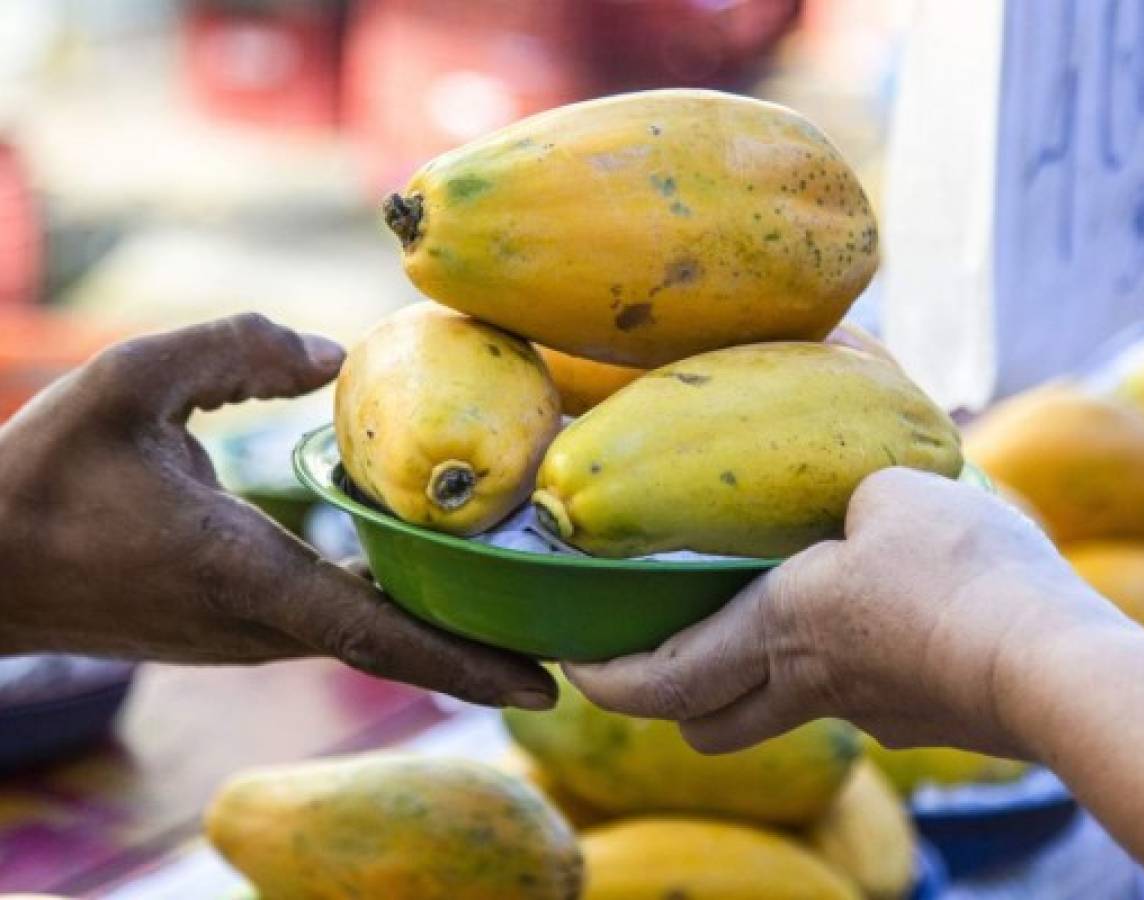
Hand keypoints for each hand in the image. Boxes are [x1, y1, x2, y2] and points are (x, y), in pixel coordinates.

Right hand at [0, 314, 554, 709]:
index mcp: (243, 575)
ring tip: (531, 606)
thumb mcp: (128, 380)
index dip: (467, 665)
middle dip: (486, 651)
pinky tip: (438, 580)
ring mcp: (247, 638)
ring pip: (370, 638)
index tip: (546, 687)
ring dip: (448, 631)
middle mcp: (259, 625)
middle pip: (397, 647)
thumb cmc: (40, 474)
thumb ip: (235, 350)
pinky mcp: (236, 629)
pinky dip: (398, 613)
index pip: (377, 635)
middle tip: (579, 635)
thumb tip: (333, 355)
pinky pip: (337, 624)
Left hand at [565, 467, 1132, 754]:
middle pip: (705, 727)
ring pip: (771, 721)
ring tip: (739, 637)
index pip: (662, 677)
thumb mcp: (896, 486)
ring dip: (738, 693)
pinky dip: (822, 673)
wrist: (1055, 666)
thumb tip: (845, 363)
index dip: (606, 677)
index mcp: (780, 626)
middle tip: (650, 653)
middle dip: (665, 699)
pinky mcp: (911, 719)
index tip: (575, 663)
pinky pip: (844, 703)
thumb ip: (857, 440)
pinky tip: (853, 629)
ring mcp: (861, 712)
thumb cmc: (961, 572)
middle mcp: (808, 683)